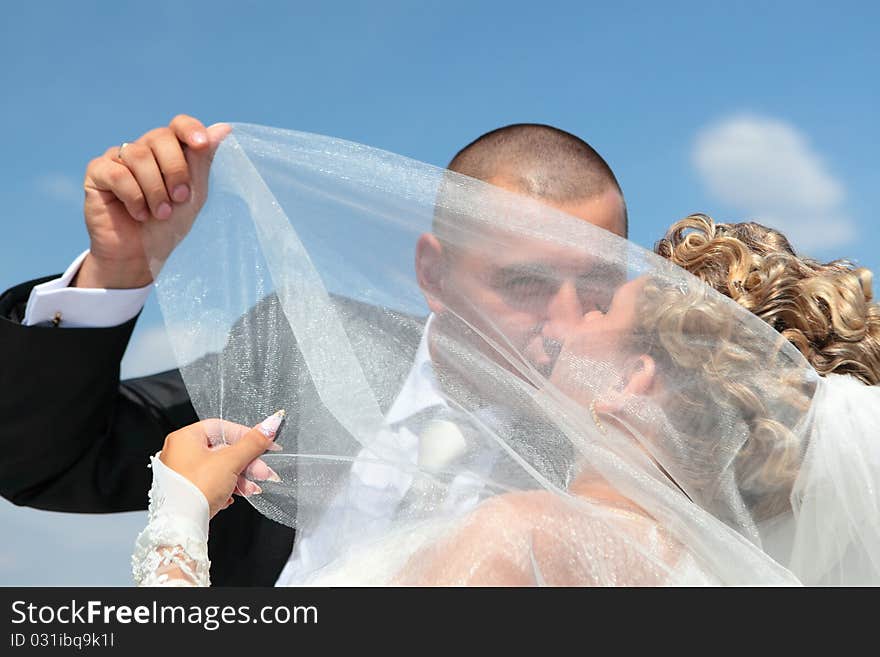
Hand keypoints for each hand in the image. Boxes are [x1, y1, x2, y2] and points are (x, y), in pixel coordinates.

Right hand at [75, 115, 231, 288]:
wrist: (141, 255)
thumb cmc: (167, 226)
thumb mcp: (192, 194)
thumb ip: (202, 161)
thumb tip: (224, 128)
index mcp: (167, 151)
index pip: (178, 124)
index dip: (190, 129)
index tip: (202, 144)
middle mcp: (142, 149)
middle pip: (160, 137)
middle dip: (175, 170)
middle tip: (179, 199)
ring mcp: (117, 158)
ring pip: (139, 155)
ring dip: (155, 189)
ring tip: (160, 213)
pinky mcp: (97, 172)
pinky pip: (117, 173)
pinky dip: (133, 196)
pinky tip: (138, 214)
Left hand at [159, 411, 284, 517]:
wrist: (180, 527)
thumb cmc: (195, 491)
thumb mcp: (230, 461)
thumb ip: (252, 443)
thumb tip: (270, 424)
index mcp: (185, 438)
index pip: (222, 428)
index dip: (247, 436)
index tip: (265, 443)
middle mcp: (180, 453)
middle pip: (223, 450)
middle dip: (246, 463)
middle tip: (263, 471)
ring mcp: (181, 474)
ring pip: (219, 469)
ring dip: (240, 478)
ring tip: (252, 488)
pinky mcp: (186, 492)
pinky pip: (211, 483)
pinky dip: (227, 488)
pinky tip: (234, 495)